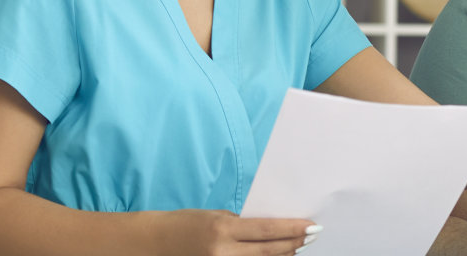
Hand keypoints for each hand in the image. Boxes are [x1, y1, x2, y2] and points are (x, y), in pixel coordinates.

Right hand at [159, 209, 319, 255]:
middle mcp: (222, 251)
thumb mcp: (215, 216)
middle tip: (312, 236)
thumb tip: (271, 230)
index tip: (312, 225)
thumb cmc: (185, 224)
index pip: (267, 229)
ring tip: (297, 247)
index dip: (293, 229)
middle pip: (270, 250)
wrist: (153, 243)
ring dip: (284, 255)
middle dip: (294, 243)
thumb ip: (241, 224)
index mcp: (222, 228)